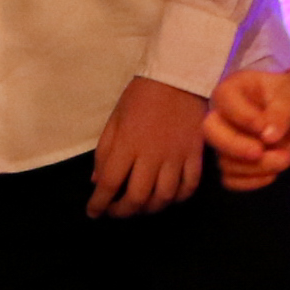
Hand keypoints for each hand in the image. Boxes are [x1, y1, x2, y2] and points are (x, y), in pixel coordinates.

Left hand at [90, 77, 210, 217]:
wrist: (178, 77)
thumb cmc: (140, 96)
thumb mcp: (115, 119)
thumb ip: (104, 151)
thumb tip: (97, 182)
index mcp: (127, 144)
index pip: (109, 183)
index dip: (99, 203)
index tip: (94, 213)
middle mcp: (151, 156)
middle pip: (137, 197)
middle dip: (123, 211)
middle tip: (116, 211)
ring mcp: (176, 157)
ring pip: (164, 197)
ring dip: (150, 208)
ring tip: (141, 206)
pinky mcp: (195, 154)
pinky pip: (189, 186)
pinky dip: (178, 198)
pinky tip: (168, 197)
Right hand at [205, 65, 289, 192]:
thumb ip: (281, 113)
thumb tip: (268, 137)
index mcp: (236, 89)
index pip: (223, 99)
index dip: (242, 117)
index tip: (264, 128)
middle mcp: (226, 114)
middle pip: (211, 132)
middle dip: (235, 146)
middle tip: (260, 151)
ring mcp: (230, 140)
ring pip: (225, 161)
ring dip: (256, 166)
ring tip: (285, 158)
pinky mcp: (238, 162)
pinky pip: (231, 180)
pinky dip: (252, 181)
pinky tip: (274, 172)